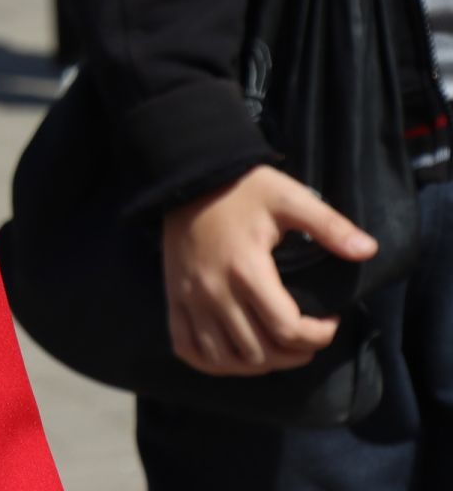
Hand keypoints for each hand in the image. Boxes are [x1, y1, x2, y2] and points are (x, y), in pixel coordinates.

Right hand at [161, 165, 375, 375]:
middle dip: (295, 353)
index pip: (287, 330)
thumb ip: (329, 225)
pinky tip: (234, 356)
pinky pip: (188, 349)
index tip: (330, 320)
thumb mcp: (290, 198)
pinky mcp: (174, 299)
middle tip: (309, 337)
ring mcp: (190, 300)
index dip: (319, 336)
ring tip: (278, 349)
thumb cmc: (242, 190)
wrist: (187, 180)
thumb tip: (369, 250)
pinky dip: (212, 363)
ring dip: (258, 364)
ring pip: (225, 359)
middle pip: (259, 352)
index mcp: (246, 271)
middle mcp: (215, 293)